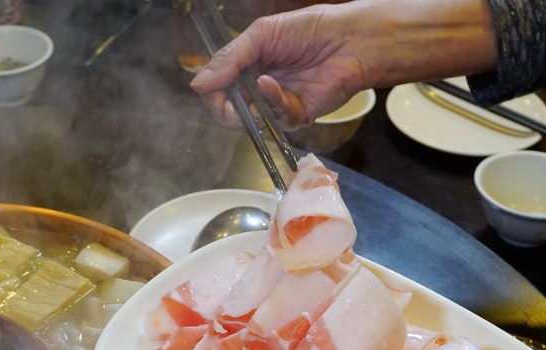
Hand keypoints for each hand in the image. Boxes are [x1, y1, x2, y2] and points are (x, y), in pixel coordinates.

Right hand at [189, 0, 497, 128]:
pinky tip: (271, 84)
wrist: (349, 39)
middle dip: (224, 108)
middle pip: (230, 113)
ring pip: (251, 123)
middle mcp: (260, 90)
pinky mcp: (297, 116)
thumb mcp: (260, 35)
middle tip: (226, 99)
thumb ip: (229, 59)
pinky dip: (271, 101)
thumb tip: (197, 84)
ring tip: (259, 82)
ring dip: (248, 106)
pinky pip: (276, 119)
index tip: (206, 90)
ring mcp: (278, 105)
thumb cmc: (308, 30)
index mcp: (248, 68)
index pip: (218, 91)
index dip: (210, 94)